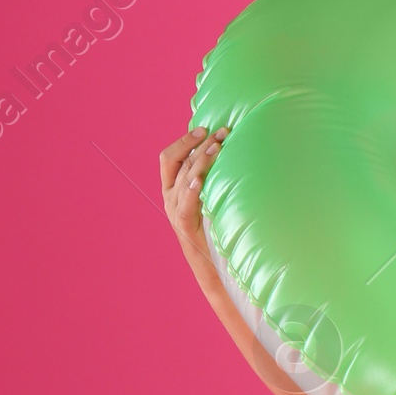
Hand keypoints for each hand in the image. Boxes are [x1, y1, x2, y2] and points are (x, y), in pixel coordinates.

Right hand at [160, 126, 226, 262]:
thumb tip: (225, 152)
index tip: (204, 127)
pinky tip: (201, 179)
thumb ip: (210, 180)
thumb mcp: (209, 199)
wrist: (211, 267)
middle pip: (178, 162)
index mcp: (172, 189)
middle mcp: (170, 197)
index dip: (185, 140)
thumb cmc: (214, 231)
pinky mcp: (183, 225)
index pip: (170, 157)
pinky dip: (192, 189)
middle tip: (222, 132)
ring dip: (201, 160)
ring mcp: (174, 211)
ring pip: (183, 178)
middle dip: (199, 144)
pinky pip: (184, 203)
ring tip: (218, 146)